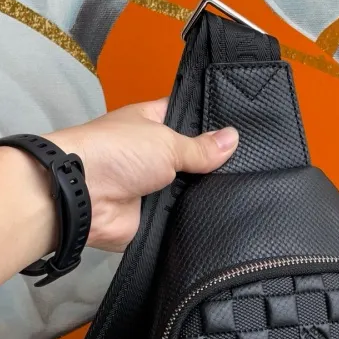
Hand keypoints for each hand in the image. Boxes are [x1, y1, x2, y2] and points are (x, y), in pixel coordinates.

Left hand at [50, 99, 238, 251]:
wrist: (84, 196)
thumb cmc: (118, 153)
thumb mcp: (167, 142)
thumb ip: (201, 147)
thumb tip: (234, 138)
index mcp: (152, 124)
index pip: (188, 118)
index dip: (213, 123)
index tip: (246, 128)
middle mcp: (153, 155)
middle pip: (194, 159)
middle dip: (216, 164)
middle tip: (254, 165)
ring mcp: (154, 188)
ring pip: (191, 191)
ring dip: (208, 194)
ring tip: (247, 191)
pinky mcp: (154, 219)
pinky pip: (182, 219)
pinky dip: (197, 219)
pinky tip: (224, 217)